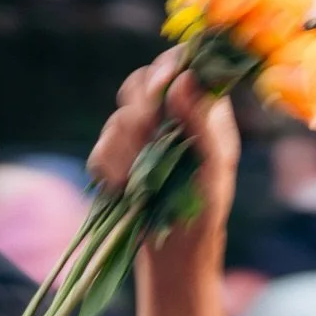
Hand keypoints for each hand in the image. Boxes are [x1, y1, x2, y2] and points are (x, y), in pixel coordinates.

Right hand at [89, 47, 240, 262]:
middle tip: (150, 134)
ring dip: (126, 146)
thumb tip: (184, 79)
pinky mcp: (116, 158)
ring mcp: (141, 136)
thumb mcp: (215, 166)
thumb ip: (201, 122)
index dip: (167, 66)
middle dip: (142, 109)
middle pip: (141, 82)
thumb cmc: (207, 207)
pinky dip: (109, 167)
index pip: (182, 66)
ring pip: (119, 116)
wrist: (177, 249)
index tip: (162, 86)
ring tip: (139, 176)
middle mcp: (171, 116)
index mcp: (203, 110)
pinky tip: (122, 186)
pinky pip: (100, 148)